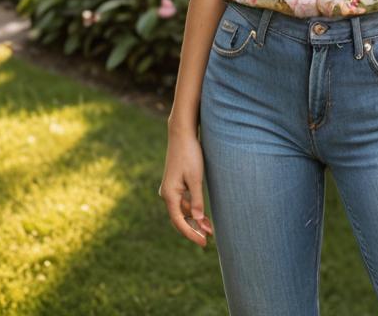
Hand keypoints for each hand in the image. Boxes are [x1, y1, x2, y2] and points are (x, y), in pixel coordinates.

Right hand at [159, 128, 213, 246]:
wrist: (182, 135)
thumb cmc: (190, 154)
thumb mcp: (195, 178)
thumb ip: (196, 200)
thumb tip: (197, 220)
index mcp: (169, 195)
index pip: (179, 222)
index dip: (191, 234)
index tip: (203, 243)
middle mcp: (167, 194)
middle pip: (179, 219)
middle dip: (193, 229)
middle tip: (208, 239)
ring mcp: (170, 189)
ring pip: (182, 210)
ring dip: (194, 219)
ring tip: (210, 228)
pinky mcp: (175, 183)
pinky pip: (182, 201)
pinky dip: (192, 209)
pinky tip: (202, 214)